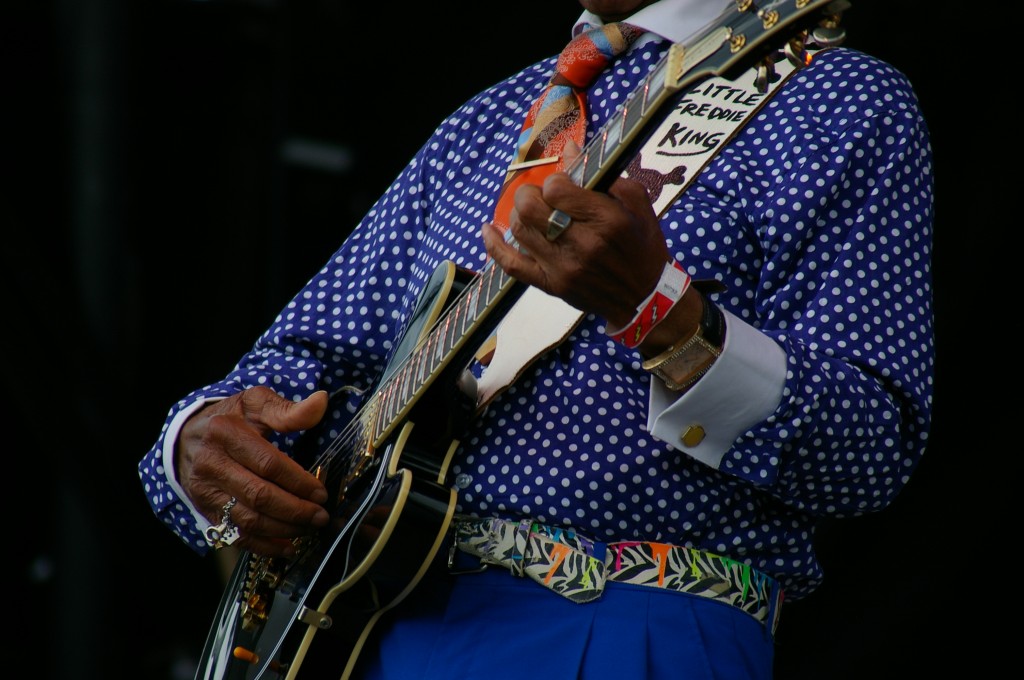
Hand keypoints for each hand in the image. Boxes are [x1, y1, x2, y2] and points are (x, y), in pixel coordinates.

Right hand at [176, 386, 330, 557]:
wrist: (185, 437)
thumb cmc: (230, 419)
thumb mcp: (255, 403)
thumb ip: (288, 409)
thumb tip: (321, 402)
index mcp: (226, 433)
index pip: (268, 463)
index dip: (298, 481)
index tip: (321, 492)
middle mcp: (211, 464)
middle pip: (259, 496)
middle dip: (295, 510)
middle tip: (321, 516)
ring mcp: (206, 491)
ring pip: (248, 519)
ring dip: (284, 529)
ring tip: (309, 528)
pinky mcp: (205, 511)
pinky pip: (235, 535)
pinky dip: (263, 546)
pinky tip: (287, 547)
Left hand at [482, 142, 671, 330]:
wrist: (646, 299)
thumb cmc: (644, 247)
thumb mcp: (637, 204)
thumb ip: (605, 176)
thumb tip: (570, 150)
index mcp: (607, 221)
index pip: (557, 188)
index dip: (556, 181)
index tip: (565, 187)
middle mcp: (582, 245)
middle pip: (530, 207)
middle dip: (531, 194)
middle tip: (544, 198)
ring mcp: (563, 268)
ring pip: (519, 229)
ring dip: (520, 215)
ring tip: (533, 214)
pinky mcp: (550, 285)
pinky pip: (511, 264)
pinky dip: (494, 245)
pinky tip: (487, 230)